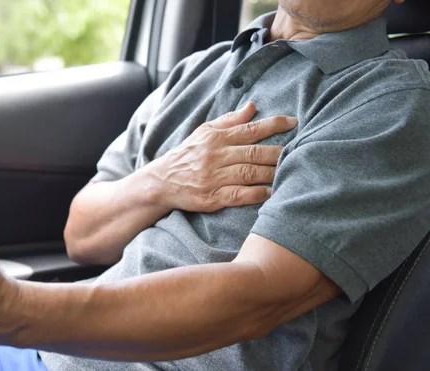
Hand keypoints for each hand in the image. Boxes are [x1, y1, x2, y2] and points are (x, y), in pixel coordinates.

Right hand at [145, 102, 296, 211]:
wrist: (162, 181)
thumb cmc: (187, 154)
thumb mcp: (204, 132)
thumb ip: (229, 120)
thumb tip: (252, 106)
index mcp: (216, 138)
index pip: (249, 129)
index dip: (273, 125)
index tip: (294, 122)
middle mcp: (216, 156)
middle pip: (254, 152)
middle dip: (279, 152)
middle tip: (301, 150)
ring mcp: (214, 178)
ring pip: (249, 173)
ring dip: (272, 173)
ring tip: (290, 172)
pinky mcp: (212, 197)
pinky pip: (239, 195)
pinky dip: (257, 194)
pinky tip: (271, 193)